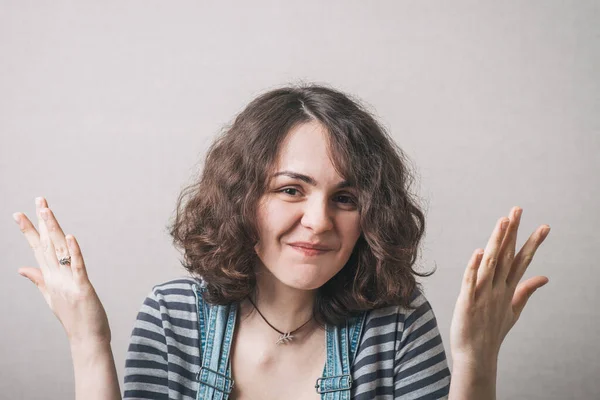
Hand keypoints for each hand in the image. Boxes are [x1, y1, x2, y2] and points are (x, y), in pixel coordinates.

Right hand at [13, 197, 110, 345]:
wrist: (86, 339)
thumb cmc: (73, 317)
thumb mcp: (52, 296)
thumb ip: (38, 279)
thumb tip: (22, 268)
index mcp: (50, 277)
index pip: (38, 249)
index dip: (29, 231)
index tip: (20, 214)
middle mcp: (56, 277)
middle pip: (47, 245)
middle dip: (41, 222)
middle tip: (38, 200)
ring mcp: (68, 282)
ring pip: (60, 251)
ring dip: (54, 230)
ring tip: (47, 210)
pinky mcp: (83, 288)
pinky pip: (78, 266)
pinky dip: (74, 252)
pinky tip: (71, 237)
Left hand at [450, 206, 549, 367]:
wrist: (476, 356)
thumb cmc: (492, 332)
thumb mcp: (513, 310)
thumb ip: (527, 291)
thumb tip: (545, 277)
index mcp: (508, 289)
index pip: (521, 260)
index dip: (531, 242)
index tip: (544, 225)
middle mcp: (498, 288)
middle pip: (507, 255)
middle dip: (513, 232)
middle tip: (518, 209)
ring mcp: (483, 295)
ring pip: (491, 263)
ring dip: (497, 242)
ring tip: (503, 222)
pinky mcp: (467, 302)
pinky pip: (471, 281)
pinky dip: (474, 267)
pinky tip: (479, 252)